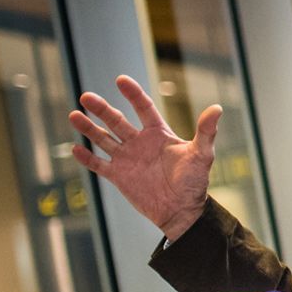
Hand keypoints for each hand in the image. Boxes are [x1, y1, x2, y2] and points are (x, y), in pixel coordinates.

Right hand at [69, 75, 220, 241]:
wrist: (183, 211)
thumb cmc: (194, 182)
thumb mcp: (201, 155)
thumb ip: (206, 131)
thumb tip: (217, 108)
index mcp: (158, 134)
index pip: (143, 107)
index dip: (133, 93)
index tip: (121, 80)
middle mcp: (140, 142)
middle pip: (116, 120)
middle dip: (101, 109)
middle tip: (86, 97)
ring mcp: (127, 158)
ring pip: (103, 139)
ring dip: (89, 128)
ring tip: (74, 115)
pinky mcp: (119, 176)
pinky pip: (99, 165)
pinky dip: (86, 158)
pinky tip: (75, 148)